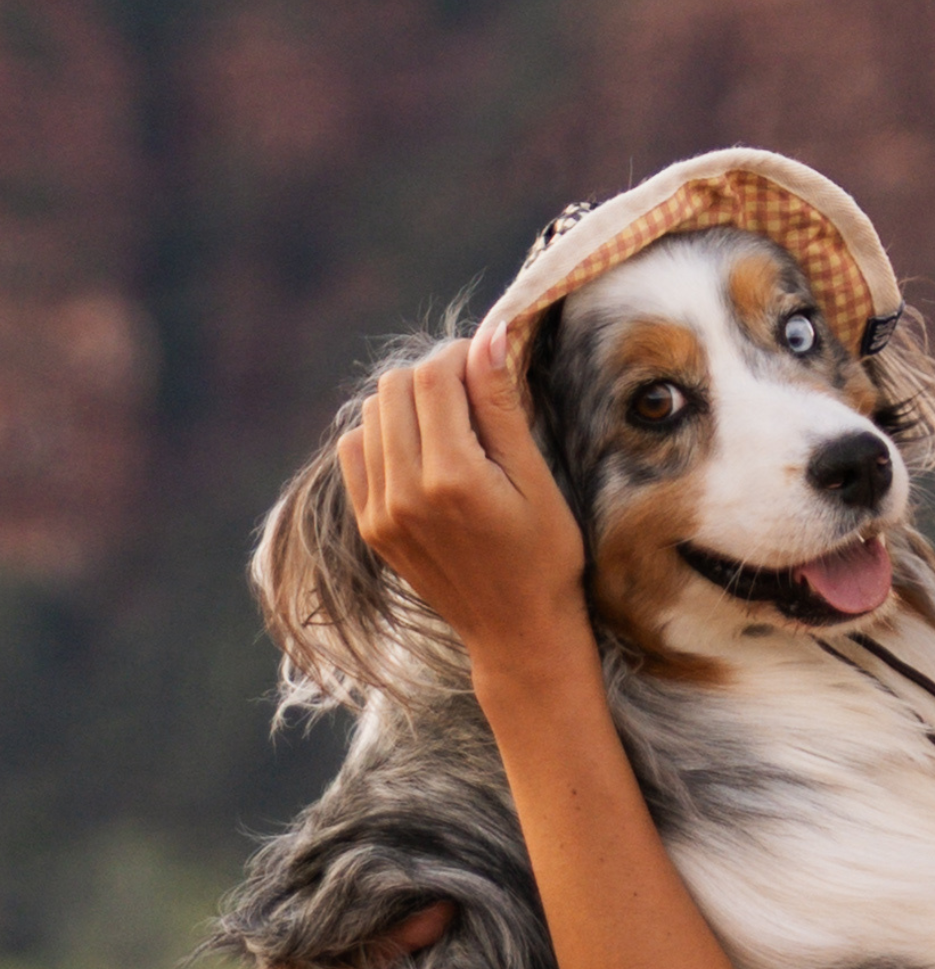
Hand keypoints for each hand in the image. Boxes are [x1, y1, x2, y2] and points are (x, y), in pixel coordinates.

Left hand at [338, 321, 588, 663]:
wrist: (517, 631)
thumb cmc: (545, 556)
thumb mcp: (536, 480)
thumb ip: (502, 408)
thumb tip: (486, 337)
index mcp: (451, 478)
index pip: (433, 377)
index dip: (459, 354)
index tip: (485, 361)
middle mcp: (403, 493)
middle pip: (396, 386)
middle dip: (433, 375)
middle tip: (472, 391)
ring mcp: (379, 512)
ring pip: (372, 412)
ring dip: (407, 402)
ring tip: (450, 424)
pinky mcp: (369, 525)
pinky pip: (354, 449)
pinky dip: (384, 435)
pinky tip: (421, 450)